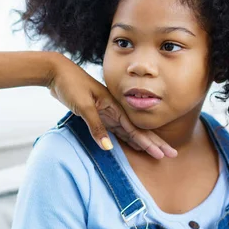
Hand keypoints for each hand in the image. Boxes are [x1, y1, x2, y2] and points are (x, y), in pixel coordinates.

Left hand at [47, 53, 176, 158]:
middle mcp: (114, 111)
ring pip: (130, 132)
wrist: (57, 73)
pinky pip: (117, 130)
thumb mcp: (83, 105)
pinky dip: (127, 139)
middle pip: (138, 131)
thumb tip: (108, 148)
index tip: (164, 153)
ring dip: (143, 142)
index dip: (151, 143)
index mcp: (114, 107)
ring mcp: (107, 113)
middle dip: (154, 143)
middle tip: (170, 154)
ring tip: (157, 152)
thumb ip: (96, 126)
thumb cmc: (71, 85)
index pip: (136, 130)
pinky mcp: (98, 115)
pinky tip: (134, 145)